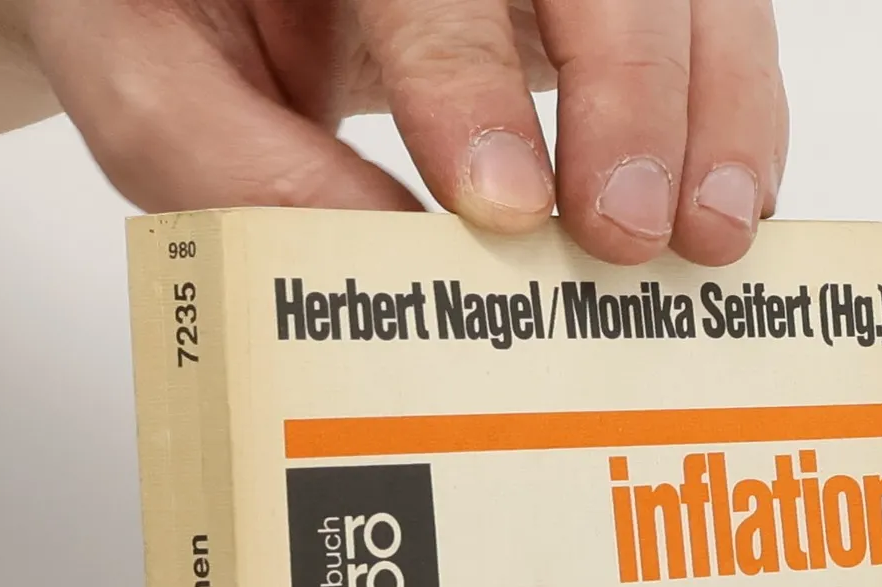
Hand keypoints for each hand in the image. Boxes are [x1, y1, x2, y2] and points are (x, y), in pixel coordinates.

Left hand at [21, 0, 786, 265]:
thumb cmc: (176, 9)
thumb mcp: (147, 72)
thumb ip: (224, 157)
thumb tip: (378, 266)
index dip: (469, 74)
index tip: (504, 205)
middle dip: (627, 91)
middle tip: (622, 231)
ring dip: (713, 108)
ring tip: (711, 235)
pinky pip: (711, 17)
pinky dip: (734, 114)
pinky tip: (726, 205)